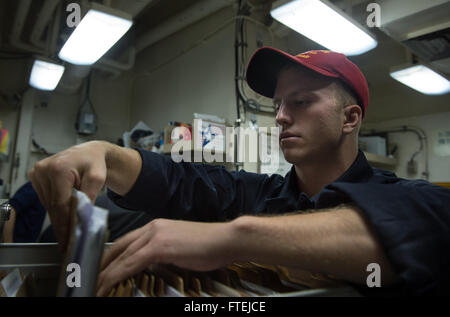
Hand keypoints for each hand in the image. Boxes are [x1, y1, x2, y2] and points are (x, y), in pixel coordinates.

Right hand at [29, 141, 107, 248]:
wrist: (89, 152)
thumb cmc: (95, 162)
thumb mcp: (97, 178)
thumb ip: (89, 196)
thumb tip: (83, 216)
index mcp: (58, 169)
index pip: (60, 203)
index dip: (64, 222)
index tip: (67, 237)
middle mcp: (44, 170)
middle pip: (53, 206)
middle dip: (61, 224)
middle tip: (66, 242)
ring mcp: (38, 173)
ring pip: (48, 204)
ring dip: (57, 218)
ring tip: (66, 234)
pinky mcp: (36, 176)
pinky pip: (45, 199)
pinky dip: (54, 209)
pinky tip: (62, 219)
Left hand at [96, 218, 235, 296]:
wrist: (226, 239)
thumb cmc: (209, 246)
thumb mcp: (181, 248)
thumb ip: (164, 253)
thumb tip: (152, 265)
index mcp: (157, 227)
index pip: (126, 242)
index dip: (110, 256)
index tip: (100, 269)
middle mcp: (152, 227)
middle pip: (118, 247)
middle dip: (101, 264)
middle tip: (88, 278)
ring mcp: (155, 235)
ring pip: (120, 256)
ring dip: (104, 273)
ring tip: (93, 286)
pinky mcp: (160, 246)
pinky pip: (130, 263)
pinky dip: (115, 275)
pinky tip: (106, 284)